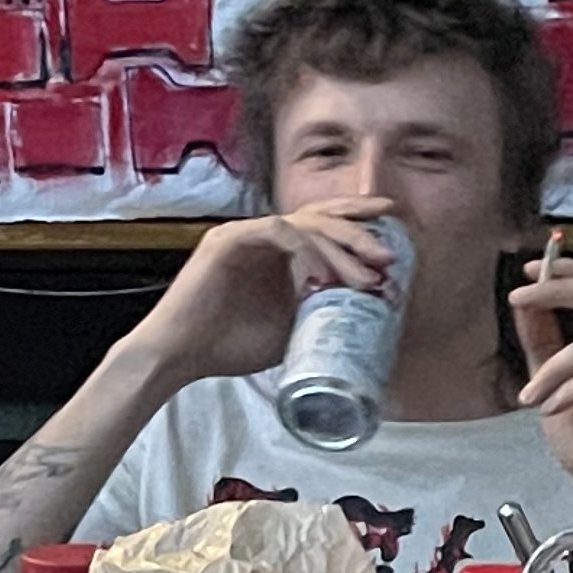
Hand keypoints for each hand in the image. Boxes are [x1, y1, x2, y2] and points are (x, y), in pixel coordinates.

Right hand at [119, 200, 401, 389]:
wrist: (179, 356)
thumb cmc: (228, 345)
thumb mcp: (289, 328)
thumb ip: (317, 310)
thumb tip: (363, 312)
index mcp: (275, 252)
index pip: (322, 226)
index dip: (357, 224)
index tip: (393, 235)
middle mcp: (261, 236)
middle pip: (319, 216)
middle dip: (358, 229)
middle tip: (388, 253)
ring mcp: (244, 234)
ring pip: (304, 223)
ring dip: (339, 247)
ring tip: (366, 276)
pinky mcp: (228, 240)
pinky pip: (279, 233)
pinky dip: (306, 252)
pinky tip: (323, 278)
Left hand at [511, 238, 572, 521]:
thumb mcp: (557, 381)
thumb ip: (544, 340)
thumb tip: (526, 302)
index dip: (569, 272)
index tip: (530, 272)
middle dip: (559, 290)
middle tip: (521, 297)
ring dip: (553, 367)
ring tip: (532, 395)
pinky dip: (569, 389)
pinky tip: (554, 408)